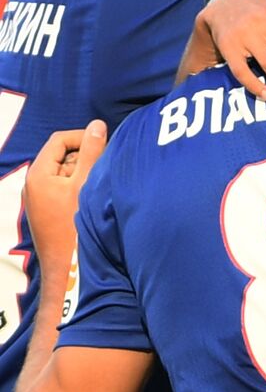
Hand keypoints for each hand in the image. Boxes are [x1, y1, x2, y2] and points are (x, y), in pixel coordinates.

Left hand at [23, 121, 106, 283]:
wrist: (67, 266)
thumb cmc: (75, 225)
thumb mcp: (86, 183)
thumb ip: (92, 152)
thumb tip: (98, 125)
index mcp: (38, 174)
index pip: (60, 140)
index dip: (83, 137)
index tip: (105, 146)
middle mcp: (34, 183)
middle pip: (63, 156)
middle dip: (87, 158)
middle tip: (106, 170)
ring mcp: (40, 198)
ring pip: (67, 173)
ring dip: (86, 174)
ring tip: (101, 187)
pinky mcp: (48, 210)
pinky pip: (65, 188)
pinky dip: (81, 187)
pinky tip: (94, 199)